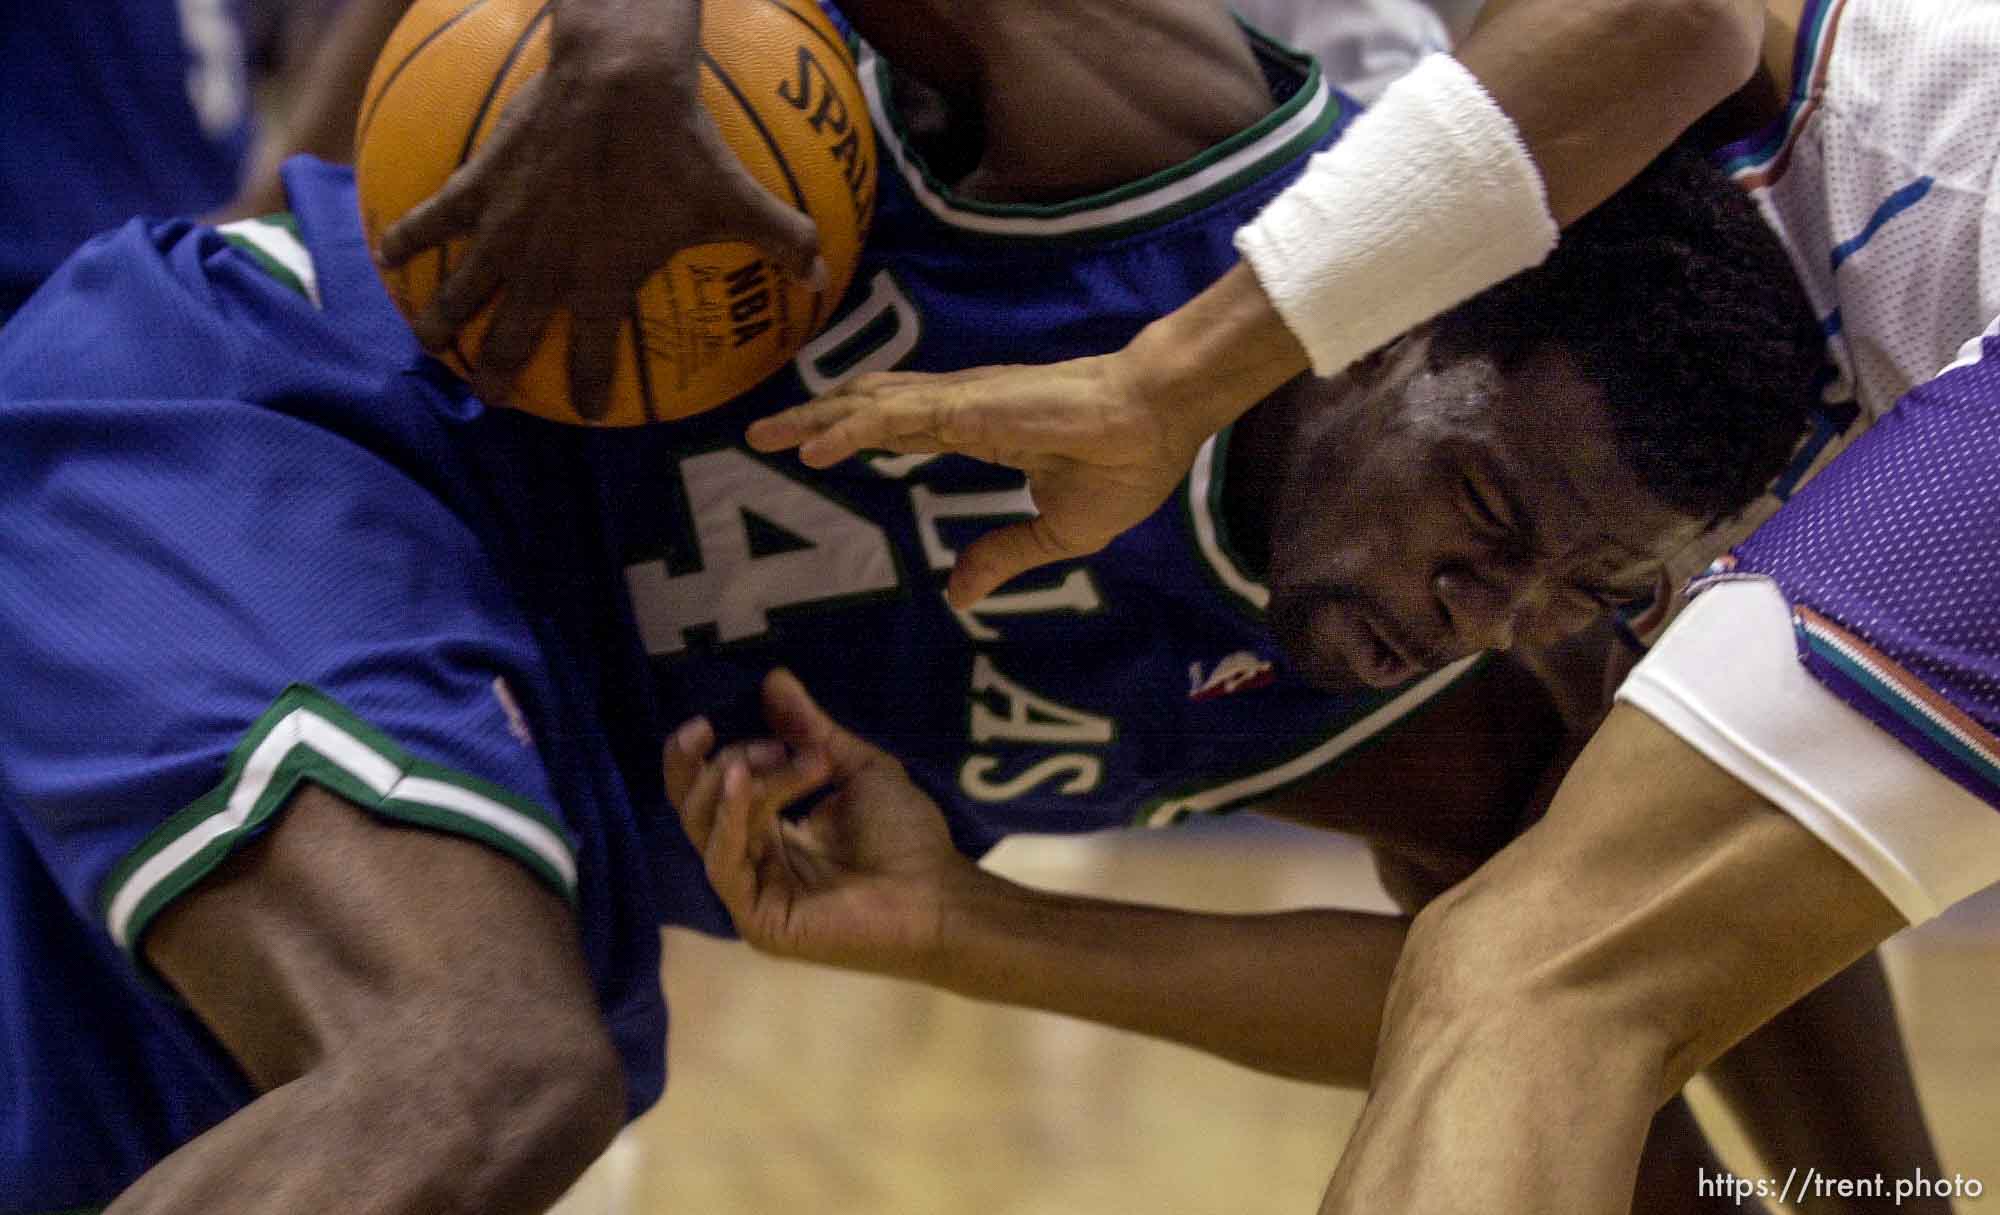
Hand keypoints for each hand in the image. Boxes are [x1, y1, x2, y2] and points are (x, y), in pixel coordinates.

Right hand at [377, 0, 824, 417]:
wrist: (621, 82)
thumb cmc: (682, 147)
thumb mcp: (740, 202)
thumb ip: (783, 242)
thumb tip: (824, 273)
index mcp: (601, 284)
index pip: (593, 356)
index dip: (589, 389)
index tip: (587, 412)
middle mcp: (546, 268)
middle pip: (511, 337)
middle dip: (497, 372)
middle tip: (487, 394)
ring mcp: (506, 229)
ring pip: (461, 290)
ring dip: (442, 322)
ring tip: (427, 344)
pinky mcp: (480, 184)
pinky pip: (432, 218)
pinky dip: (407, 237)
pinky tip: (385, 256)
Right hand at [665, 670, 975, 979]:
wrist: (938, 894)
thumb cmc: (906, 837)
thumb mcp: (856, 767)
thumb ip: (809, 728)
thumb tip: (772, 677)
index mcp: (769, 829)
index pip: (714, 789)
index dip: (722, 751)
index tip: (759, 727)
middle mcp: (752, 859)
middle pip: (696, 806)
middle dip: (717, 761)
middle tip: (752, 739)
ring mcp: (750, 892)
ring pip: (707, 826)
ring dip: (738, 780)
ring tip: (776, 753)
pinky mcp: (756, 918)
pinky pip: (723, 862)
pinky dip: (728, 817)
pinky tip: (743, 782)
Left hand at [746, 352, 1206, 606]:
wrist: (1158, 422)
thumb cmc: (1123, 464)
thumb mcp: (1057, 532)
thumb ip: (1003, 556)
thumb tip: (957, 596)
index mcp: (979, 429)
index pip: (900, 427)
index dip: (856, 433)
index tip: (812, 448)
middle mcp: (960, 407)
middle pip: (870, 409)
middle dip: (814, 421)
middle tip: (760, 435)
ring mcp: (960, 401)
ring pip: (870, 406)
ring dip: (814, 420)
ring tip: (762, 434)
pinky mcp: (967, 406)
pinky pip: (895, 418)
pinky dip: (848, 431)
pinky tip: (812, 448)